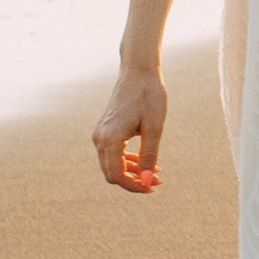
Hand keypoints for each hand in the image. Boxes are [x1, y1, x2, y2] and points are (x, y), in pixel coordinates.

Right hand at [93, 65, 167, 192]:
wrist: (138, 71)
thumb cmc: (149, 95)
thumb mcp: (154, 127)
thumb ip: (150, 156)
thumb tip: (147, 182)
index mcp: (110, 139)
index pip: (116, 176)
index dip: (134, 186)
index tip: (152, 187)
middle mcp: (100, 138)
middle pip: (112, 173)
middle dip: (134, 181)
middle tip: (158, 181)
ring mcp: (100, 134)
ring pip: (113, 164)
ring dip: (133, 172)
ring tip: (157, 172)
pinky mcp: (105, 130)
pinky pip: (113, 153)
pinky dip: (128, 160)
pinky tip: (146, 161)